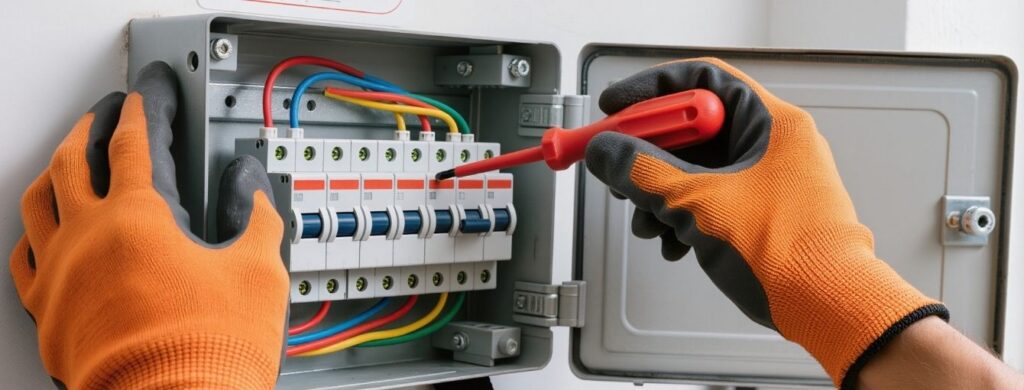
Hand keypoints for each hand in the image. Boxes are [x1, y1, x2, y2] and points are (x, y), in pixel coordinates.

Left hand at [10, 62, 288, 388]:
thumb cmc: (212, 350)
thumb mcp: (260, 270)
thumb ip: (256, 214)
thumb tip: (250, 186)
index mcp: (138, 218)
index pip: (136, 141)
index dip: (146, 109)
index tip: (150, 94)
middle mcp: (87, 238)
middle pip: (73, 159)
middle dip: (92, 126)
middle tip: (107, 114)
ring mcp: (60, 276)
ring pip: (38, 202)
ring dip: (54, 169)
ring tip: (66, 159)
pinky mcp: (47, 314)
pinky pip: (24, 258)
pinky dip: (33, 233)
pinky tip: (42, 232)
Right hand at [584, 58, 946, 388]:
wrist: (828, 306)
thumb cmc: (788, 252)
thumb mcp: (698, 204)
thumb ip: (644, 173)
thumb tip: (608, 152)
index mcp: (770, 122)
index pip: (702, 80)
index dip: (652, 90)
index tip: (618, 108)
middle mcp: (774, 144)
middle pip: (695, 129)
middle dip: (650, 154)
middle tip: (620, 168)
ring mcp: (771, 179)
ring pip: (700, 168)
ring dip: (662, 193)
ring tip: (647, 220)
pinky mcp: (765, 212)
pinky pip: (713, 197)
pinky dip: (685, 215)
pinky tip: (673, 241)